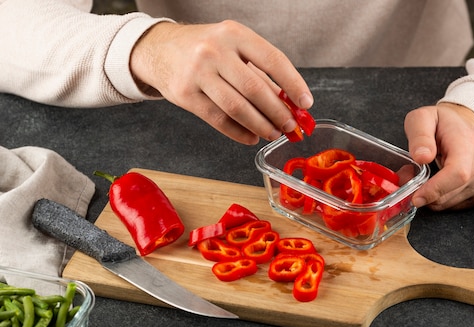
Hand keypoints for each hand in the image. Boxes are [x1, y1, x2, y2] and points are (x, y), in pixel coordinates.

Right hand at [130, 20, 313, 144]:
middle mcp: (215, 50)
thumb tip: (291, 103)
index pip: (273, 60)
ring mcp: (197, 72)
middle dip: (278, 112)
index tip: (306, 103)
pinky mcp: (185, 94)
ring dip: (260, 125)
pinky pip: (218, 119)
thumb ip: (262, 73)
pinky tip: (251, 137)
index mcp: (235, 34)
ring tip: (273, 133)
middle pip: (255, 88)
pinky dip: (239, 132)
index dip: (293, 84)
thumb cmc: (206, 50)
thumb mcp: (234, 48)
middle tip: (291, 126)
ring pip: (237, 107)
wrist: (159, 49)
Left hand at [405, 103, 473, 210]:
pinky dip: (439, 201)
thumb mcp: (423, 118)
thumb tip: (422, 157)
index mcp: (467, 144)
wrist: (464, 127)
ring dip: (429, 198)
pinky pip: (454, 207)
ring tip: (423, 178)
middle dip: (424, 194)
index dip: (435, 189)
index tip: (416, 197)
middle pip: (450, 193)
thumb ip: (420, 135)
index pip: (457, 173)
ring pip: (449, 204)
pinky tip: (436, 184)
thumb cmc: (441, 124)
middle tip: (408, 179)